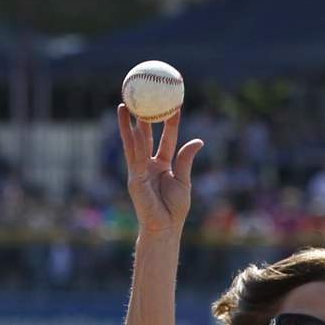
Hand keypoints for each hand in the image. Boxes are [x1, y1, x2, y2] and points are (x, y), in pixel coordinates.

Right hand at [117, 106, 202, 236]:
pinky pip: (133, 152)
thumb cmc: (174, 209)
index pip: (166, 139)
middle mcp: (149, 165)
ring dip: (131, 121)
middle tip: (146, 96)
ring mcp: (139, 169)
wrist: (164, 227)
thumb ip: (186, 160)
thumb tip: (197, 140)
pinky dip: (129, 135)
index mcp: (163, 166)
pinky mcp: (134, 175)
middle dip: (145, 117)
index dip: (169, 123)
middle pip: (146, 136)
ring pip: (135, 141)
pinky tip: (126, 121)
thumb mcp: (183, 181)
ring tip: (128, 101)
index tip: (173, 105)